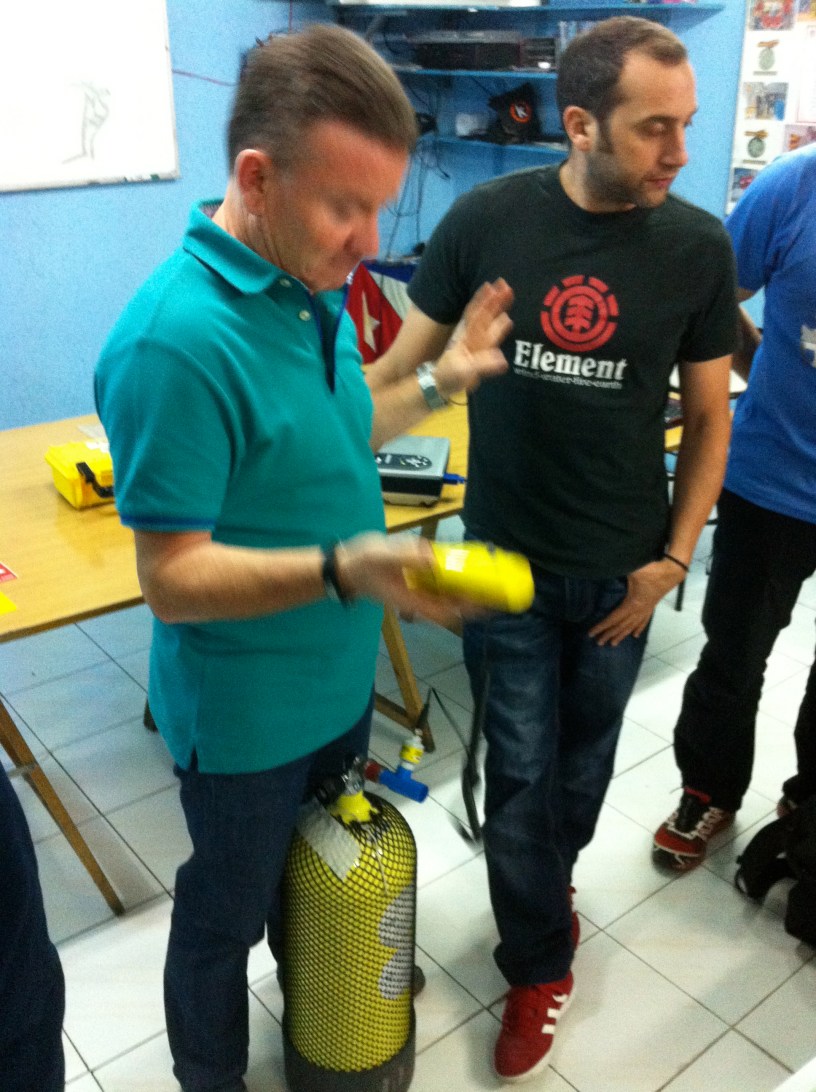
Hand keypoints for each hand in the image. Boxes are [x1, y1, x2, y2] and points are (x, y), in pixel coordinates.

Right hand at [334, 533, 484, 626]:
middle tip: (498, 594)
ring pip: (448, 595)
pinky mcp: (417, 580)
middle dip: (474, 601)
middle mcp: (418, 598)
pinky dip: (456, 578)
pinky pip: (441, 582)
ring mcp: (418, 590)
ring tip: (491, 582)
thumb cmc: (361, 564)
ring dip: (469, 590)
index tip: (485, 605)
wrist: (346, 565)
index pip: (443, 610)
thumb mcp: (381, 557)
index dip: (465, 610)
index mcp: (410, 599)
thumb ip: (407, 558)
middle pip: (451, 605)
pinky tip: (469, 567)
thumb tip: (434, 559)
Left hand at [435, 279, 513, 399]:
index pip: (478, 316)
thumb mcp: (464, 371)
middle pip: (485, 315)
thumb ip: (482, 364)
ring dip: (496, 309)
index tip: (494, 288)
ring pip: (487, 322)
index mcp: (468, 338)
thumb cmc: (449, 376)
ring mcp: (475, 344)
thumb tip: (502, 360)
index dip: (486, 302)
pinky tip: (503, 320)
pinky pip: (489, 335)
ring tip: (505, 294)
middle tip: (505, 285)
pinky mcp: (479, 352)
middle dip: (494, 300)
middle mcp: (472, 337)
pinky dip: (496, 327)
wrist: (440, 385)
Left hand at [588, 559, 685, 646]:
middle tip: (599, 643)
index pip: (613, 619)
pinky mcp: (651, 606)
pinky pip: (643, 621)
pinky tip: (635, 635)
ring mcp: (646, 609)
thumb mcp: (633, 570)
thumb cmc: (651, 570)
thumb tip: (605, 568)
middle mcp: (638, 610)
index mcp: (631, 604)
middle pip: (621, 626)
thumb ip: (618, 570)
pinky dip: (638, 628)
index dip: (602, 626)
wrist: (672, 571)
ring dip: (622, 635)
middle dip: (609, 634)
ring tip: (613, 644)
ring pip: (631, 626)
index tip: (592, 633)